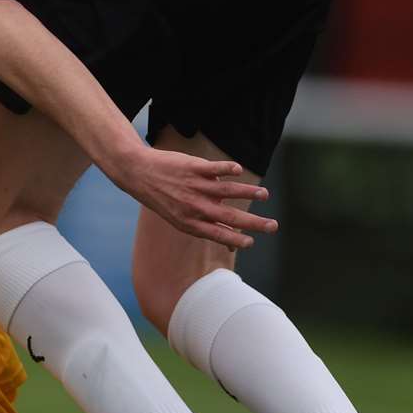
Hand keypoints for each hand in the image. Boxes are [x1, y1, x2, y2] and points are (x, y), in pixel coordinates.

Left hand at [108, 148, 275, 249]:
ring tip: (265, 194)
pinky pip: (213, 169)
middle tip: (273, 226)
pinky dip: (226, 169)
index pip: (218, 234)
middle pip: (229, 216)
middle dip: (253, 222)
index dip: (235, 239)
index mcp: (190, 222)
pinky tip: (239, 170)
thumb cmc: (163, 198)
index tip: (252, 242)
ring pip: (226, 191)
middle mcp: (194, 207)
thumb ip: (204, 227)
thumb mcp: (178, 219)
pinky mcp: (193, 168)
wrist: (138, 173)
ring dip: (247, 192)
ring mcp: (194, 186)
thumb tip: (230, 243)